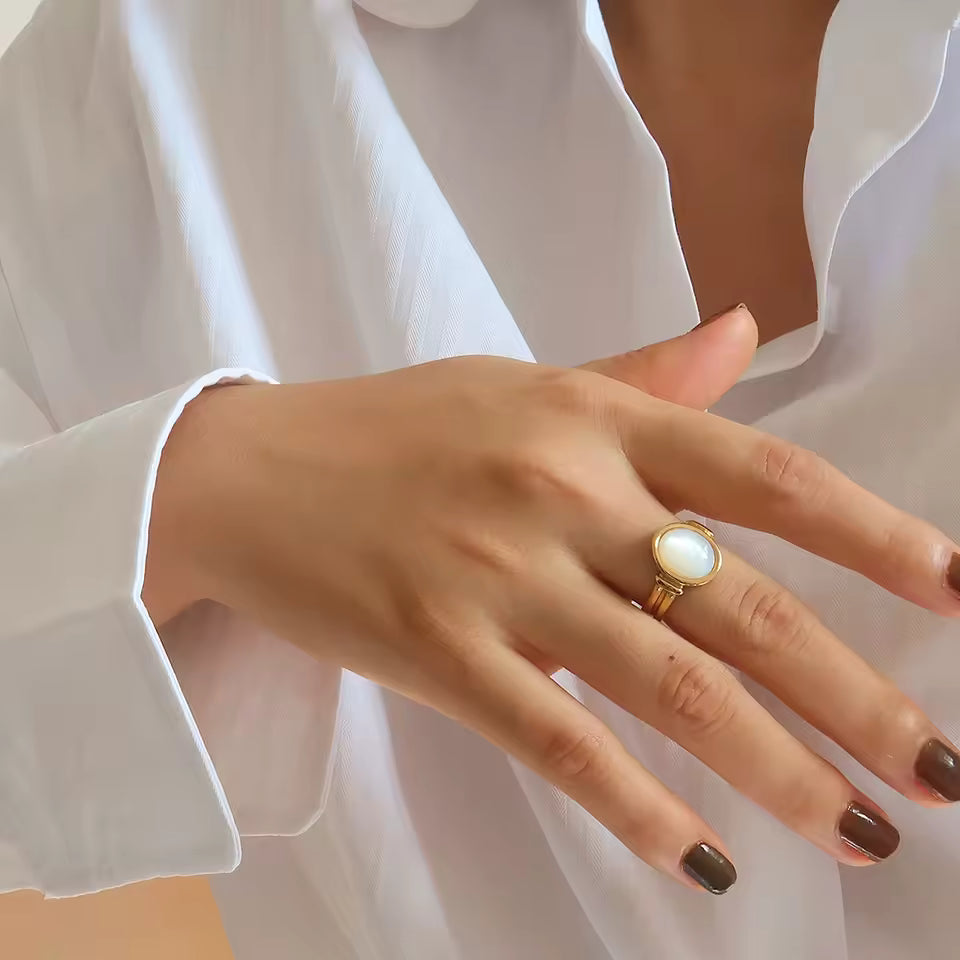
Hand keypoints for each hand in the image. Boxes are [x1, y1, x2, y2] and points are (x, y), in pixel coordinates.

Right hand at [146, 306, 959, 893]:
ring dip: (777, 771)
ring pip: (671, 688)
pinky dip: (641, 807)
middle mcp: (562, 493)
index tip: (959, 592)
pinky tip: (701, 859)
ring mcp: (501, 579)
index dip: (877, 536)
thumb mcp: (523, 385)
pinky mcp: (441, 654)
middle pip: (743, 604)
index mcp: (591, 419)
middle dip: (858, 695)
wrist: (252, 472)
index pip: (765, 478)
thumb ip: (643, 378)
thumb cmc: (396, 428)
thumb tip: (744, 335)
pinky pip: (563, 743)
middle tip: (942, 772)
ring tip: (856, 830)